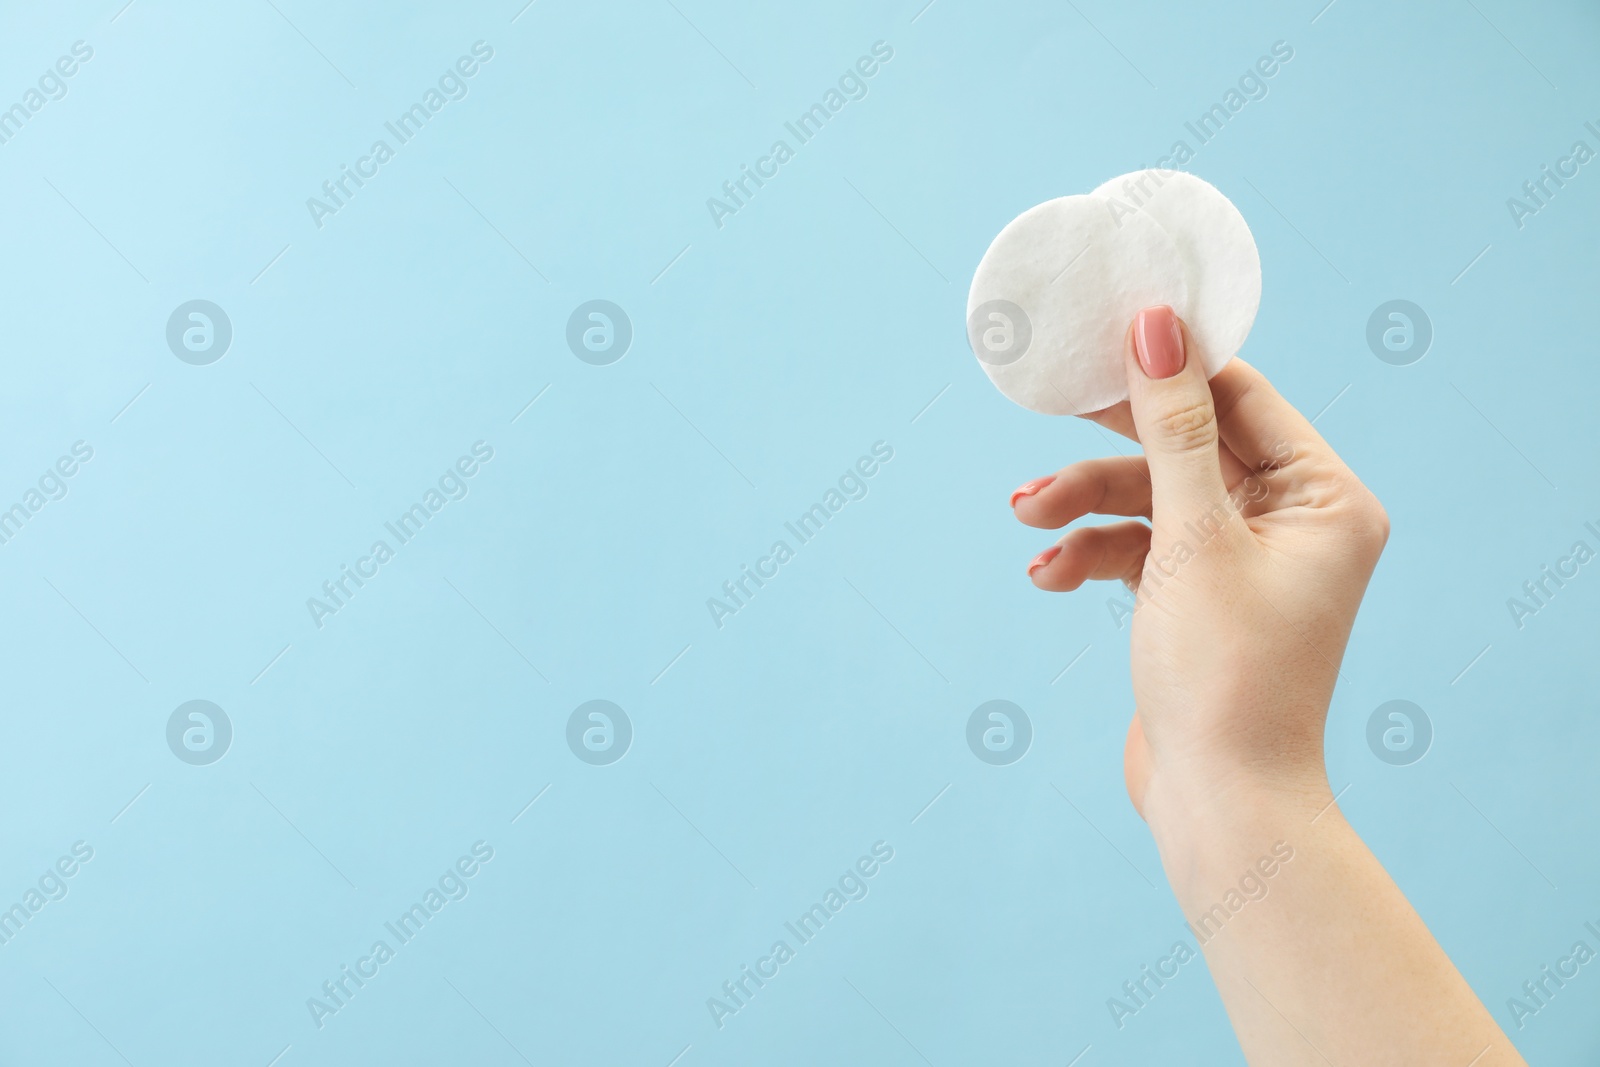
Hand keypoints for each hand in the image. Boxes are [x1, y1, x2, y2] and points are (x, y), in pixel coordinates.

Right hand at [1010, 305, 1388, 818]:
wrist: (1219, 806)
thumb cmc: (1225, 675)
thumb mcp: (1192, 537)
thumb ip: (1174, 428)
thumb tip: (1159, 325)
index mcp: (1325, 499)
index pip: (1242, 397)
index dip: (1171, 365)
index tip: (1103, 334)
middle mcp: (1294, 523)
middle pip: (1188, 445)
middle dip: (1110, 445)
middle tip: (1050, 405)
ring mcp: (1244, 562)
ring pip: (1153, 499)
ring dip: (1085, 506)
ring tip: (1027, 518)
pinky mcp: (1199, 597)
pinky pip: (1141, 549)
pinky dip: (1093, 555)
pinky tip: (1048, 576)